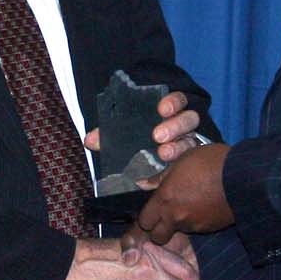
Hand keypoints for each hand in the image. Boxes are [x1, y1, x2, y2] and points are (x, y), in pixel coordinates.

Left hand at [83, 90, 201, 164]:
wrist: (143, 164)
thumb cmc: (135, 139)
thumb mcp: (122, 133)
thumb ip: (108, 134)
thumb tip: (89, 140)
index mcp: (169, 112)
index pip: (178, 100)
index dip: (173, 102)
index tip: (162, 109)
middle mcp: (182, 127)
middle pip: (189, 119)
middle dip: (175, 126)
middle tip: (158, 136)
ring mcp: (187, 145)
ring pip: (190, 142)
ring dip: (177, 148)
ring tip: (163, 154)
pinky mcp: (185, 165)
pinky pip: (181, 168)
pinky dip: (166, 174)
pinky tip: (152, 179)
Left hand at [136, 143, 233, 243]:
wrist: (243, 176)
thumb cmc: (210, 162)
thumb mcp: (181, 161)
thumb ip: (160, 177)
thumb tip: (141, 184)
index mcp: (165, 199)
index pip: (144, 221)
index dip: (148, 217)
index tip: (154, 209)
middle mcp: (176, 216)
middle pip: (158, 237)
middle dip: (159, 229)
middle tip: (168, 215)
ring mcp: (194, 225)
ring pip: (179, 232)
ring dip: (180, 224)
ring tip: (191, 205)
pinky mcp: (209, 228)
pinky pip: (197, 229)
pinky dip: (198, 221)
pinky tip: (205, 207)